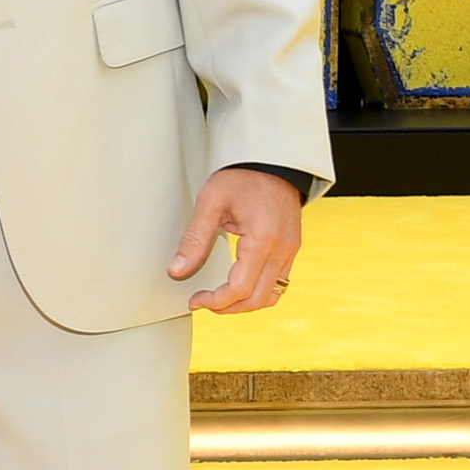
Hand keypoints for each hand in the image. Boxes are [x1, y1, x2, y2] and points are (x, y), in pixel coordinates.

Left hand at [172, 166, 302, 312]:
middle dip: (228, 307)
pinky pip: (279, 283)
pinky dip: (258, 292)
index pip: (240, 288)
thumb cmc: (242, 177)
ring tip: (219, 299)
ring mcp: (290, 251)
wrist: (272, 162)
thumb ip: (194, 239)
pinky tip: (238, 286)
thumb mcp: (210, 202)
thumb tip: (177, 270)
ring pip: (271, 296)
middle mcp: (282, 249)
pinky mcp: (292, 249)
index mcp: (262, 239)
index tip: (195, 299)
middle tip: (203, 302)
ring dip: (244, 304)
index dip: (215, 301)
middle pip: (257, 299)